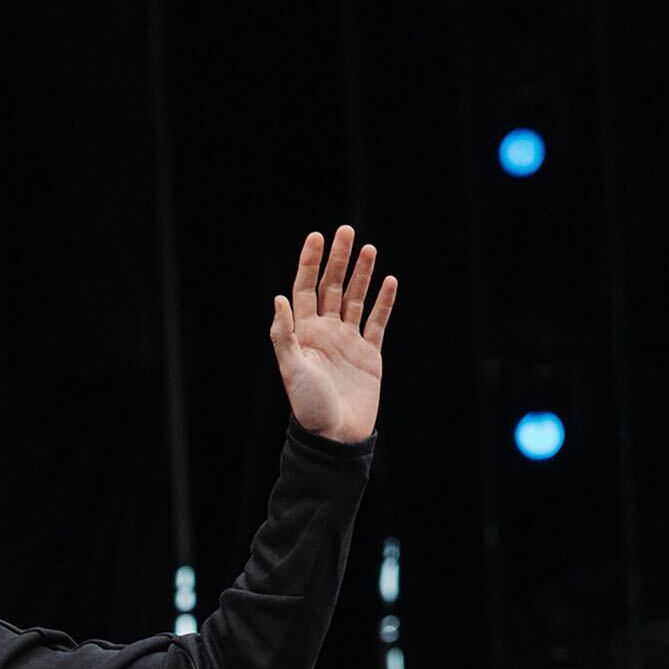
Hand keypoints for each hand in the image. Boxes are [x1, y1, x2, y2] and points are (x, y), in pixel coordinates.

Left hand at [270, 227, 396, 443]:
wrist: (336, 437)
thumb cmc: (310, 407)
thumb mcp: (292, 369)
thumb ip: (284, 335)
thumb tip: (279, 298)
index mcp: (304, 334)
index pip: (305, 289)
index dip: (310, 262)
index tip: (317, 236)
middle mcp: (325, 333)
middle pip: (331, 287)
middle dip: (338, 260)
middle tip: (346, 231)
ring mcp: (348, 342)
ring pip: (355, 300)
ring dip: (362, 274)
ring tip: (369, 248)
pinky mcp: (369, 355)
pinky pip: (377, 322)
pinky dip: (384, 302)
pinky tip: (389, 281)